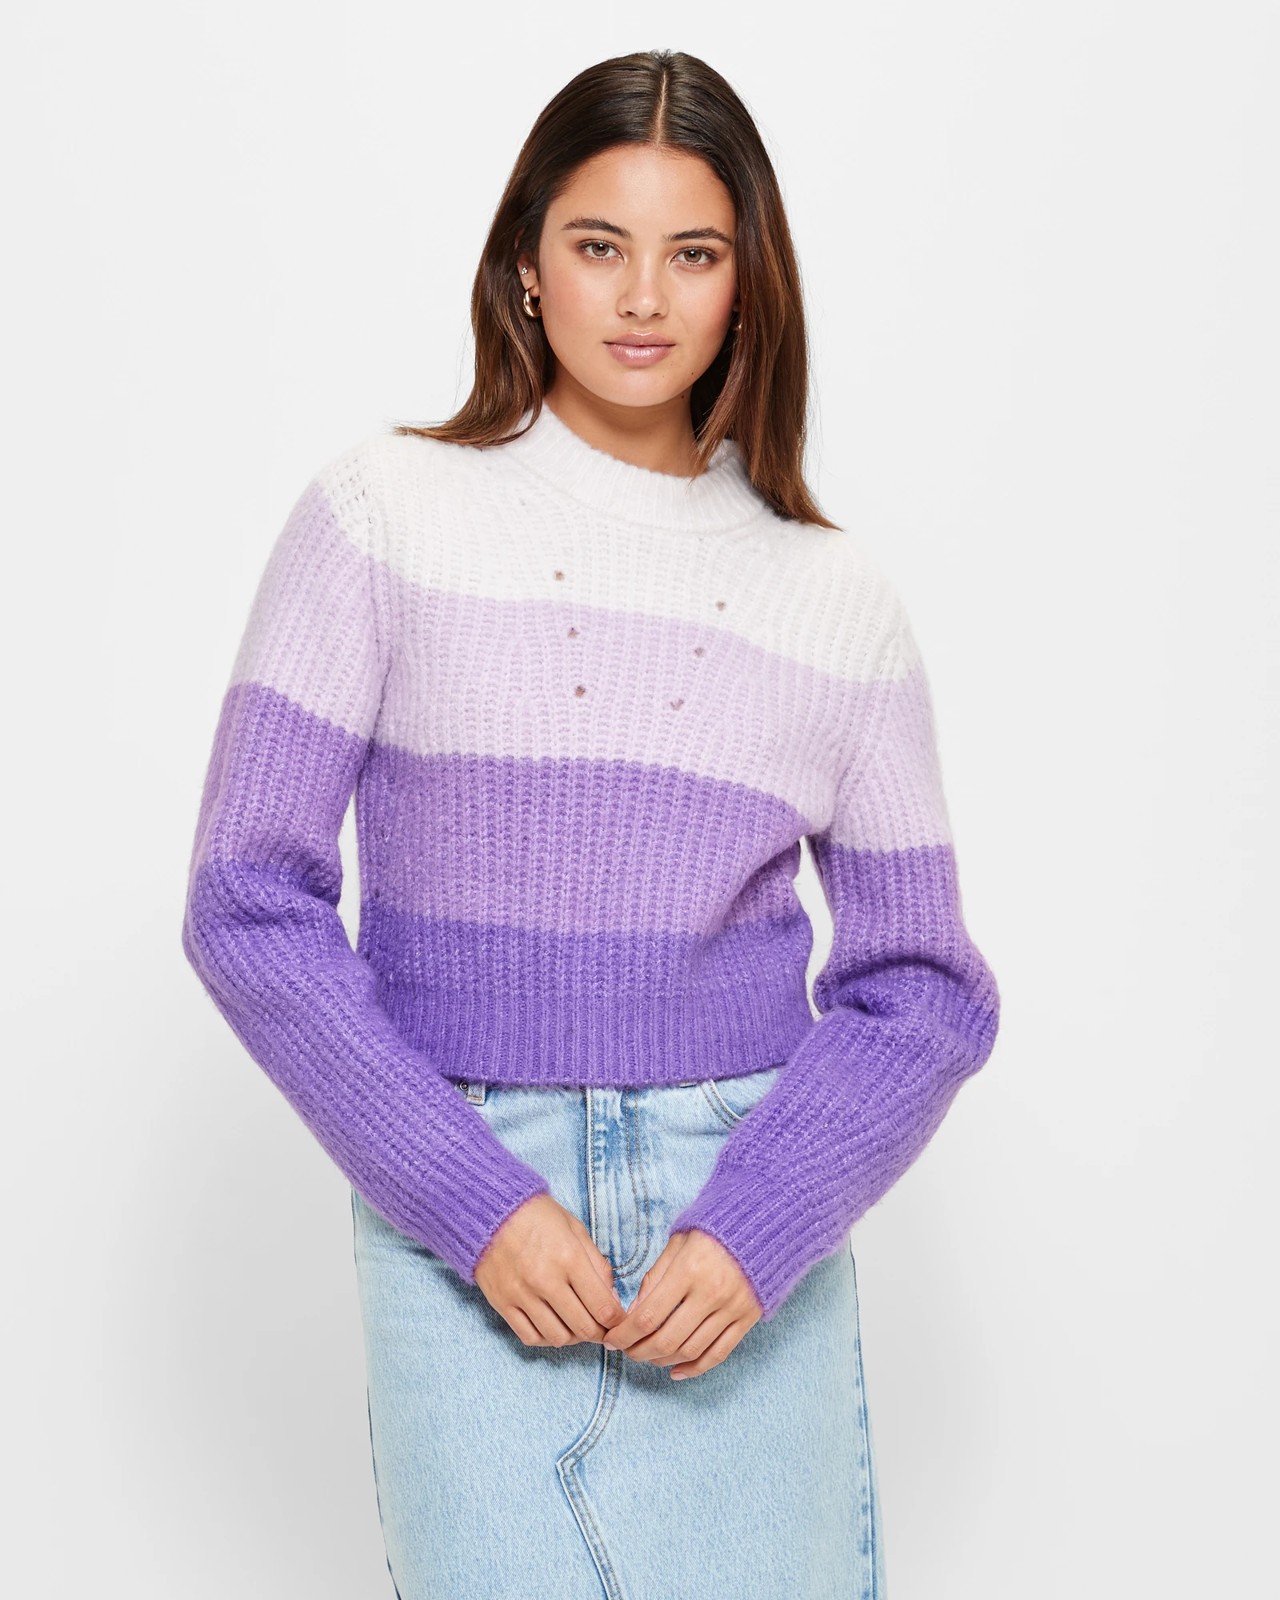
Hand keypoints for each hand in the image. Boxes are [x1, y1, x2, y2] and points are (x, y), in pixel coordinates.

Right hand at [474, 1193, 626, 1348]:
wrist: (491, 1211)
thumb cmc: (538, 1217)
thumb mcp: (575, 1229)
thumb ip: (597, 1264)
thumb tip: (611, 1298)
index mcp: (569, 1257)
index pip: (603, 1307)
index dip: (617, 1321)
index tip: (618, 1320)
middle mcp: (545, 1280)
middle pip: (583, 1328)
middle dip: (600, 1333)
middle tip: (602, 1327)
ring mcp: (522, 1294)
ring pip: (558, 1338)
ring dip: (573, 1337)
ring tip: (577, 1326)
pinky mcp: (502, 1303)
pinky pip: (530, 1337)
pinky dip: (546, 1339)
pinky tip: (553, 1327)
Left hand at [602, 1228, 762, 1378]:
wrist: (761, 1226)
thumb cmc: (712, 1231)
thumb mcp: (677, 1244)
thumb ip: (654, 1279)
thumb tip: (633, 1315)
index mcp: (689, 1270)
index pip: (648, 1316)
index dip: (624, 1335)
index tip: (611, 1340)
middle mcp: (712, 1293)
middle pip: (667, 1340)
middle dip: (639, 1351)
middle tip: (626, 1351)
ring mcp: (732, 1308)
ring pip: (691, 1351)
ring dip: (662, 1361)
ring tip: (647, 1357)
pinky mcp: (747, 1318)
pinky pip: (719, 1354)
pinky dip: (695, 1369)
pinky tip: (676, 1371)